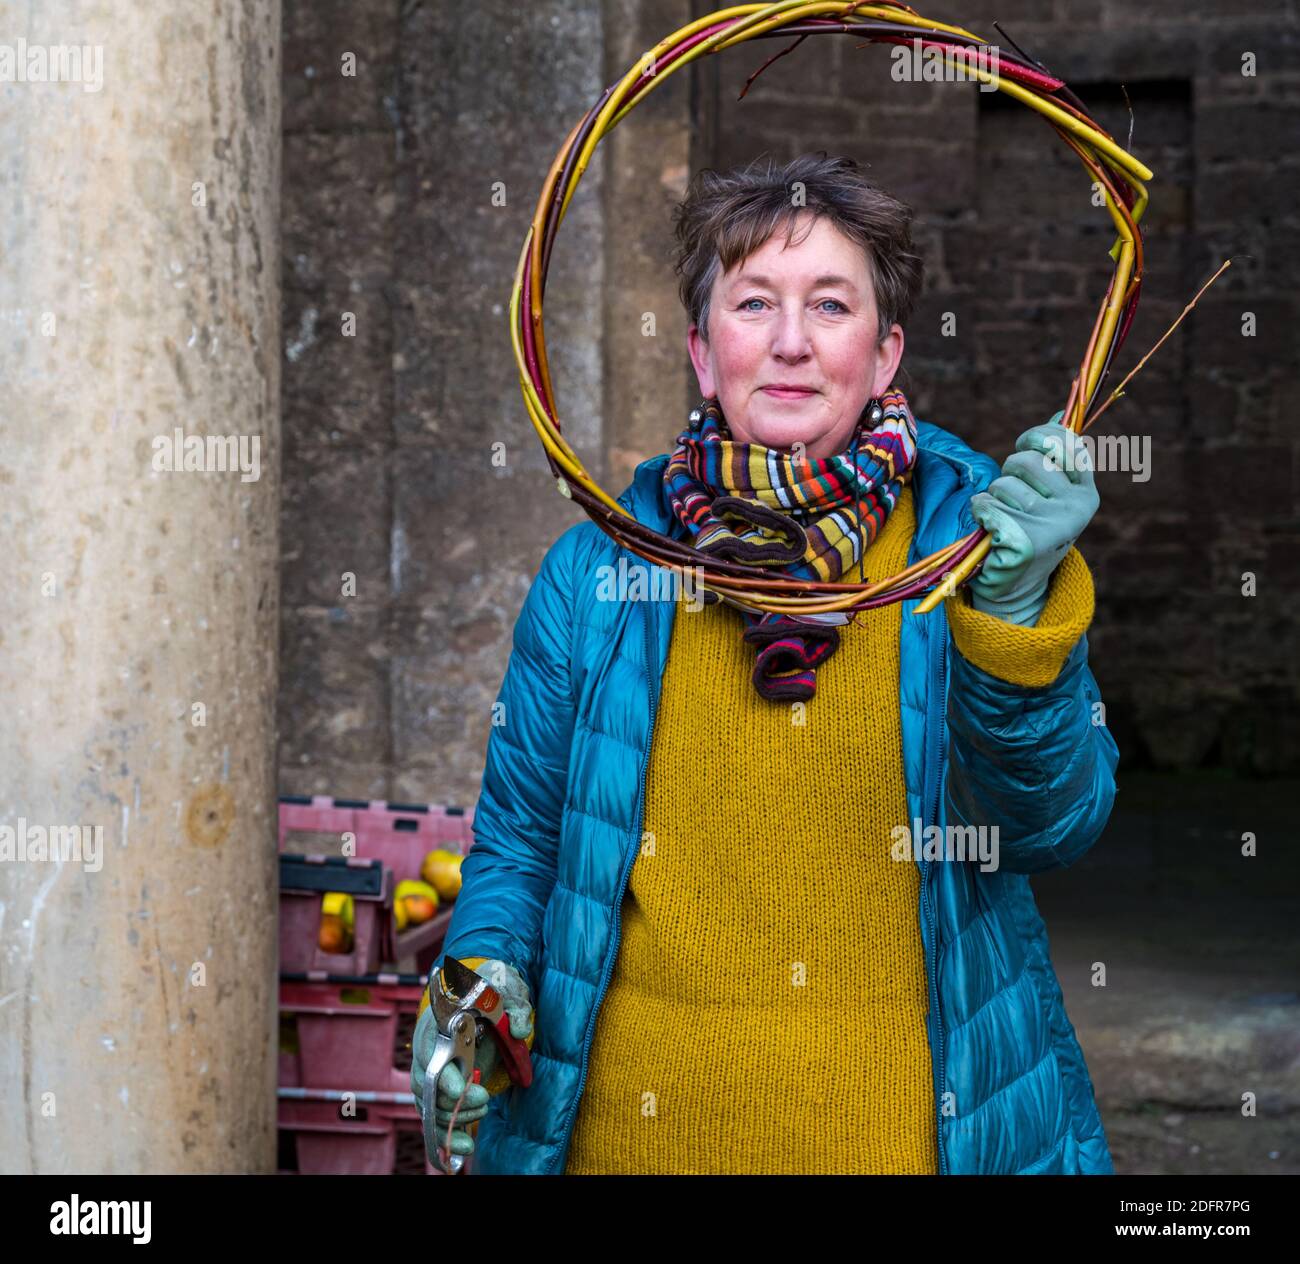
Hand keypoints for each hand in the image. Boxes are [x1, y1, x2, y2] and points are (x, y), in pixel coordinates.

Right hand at [410, 958, 533, 1156]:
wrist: (483, 992)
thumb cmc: (493, 990)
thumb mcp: (508, 990)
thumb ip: (515, 1006)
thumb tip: (519, 1028)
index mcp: (440, 1020)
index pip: (431, 1052)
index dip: (445, 1076)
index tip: (465, 1088)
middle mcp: (429, 1046)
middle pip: (428, 1084)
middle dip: (454, 1101)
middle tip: (484, 1099)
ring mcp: (431, 1066)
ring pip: (430, 1103)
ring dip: (453, 1119)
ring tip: (481, 1114)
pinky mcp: (440, 1085)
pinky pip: (434, 1114)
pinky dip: (446, 1133)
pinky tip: (462, 1148)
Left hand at [967, 414, 1098, 625]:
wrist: (1017, 586)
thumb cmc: (1031, 531)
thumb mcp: (1052, 495)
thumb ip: (1056, 458)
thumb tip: (1061, 415)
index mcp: (1085, 494)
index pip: (1066, 442)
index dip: (1039, 436)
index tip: (1026, 444)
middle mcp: (1075, 509)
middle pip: (1027, 460)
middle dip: (1009, 470)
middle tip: (1011, 494)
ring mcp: (1051, 526)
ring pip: (1003, 484)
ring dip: (993, 497)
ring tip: (1003, 517)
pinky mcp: (1023, 541)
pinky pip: (986, 504)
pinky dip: (980, 512)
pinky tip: (990, 528)